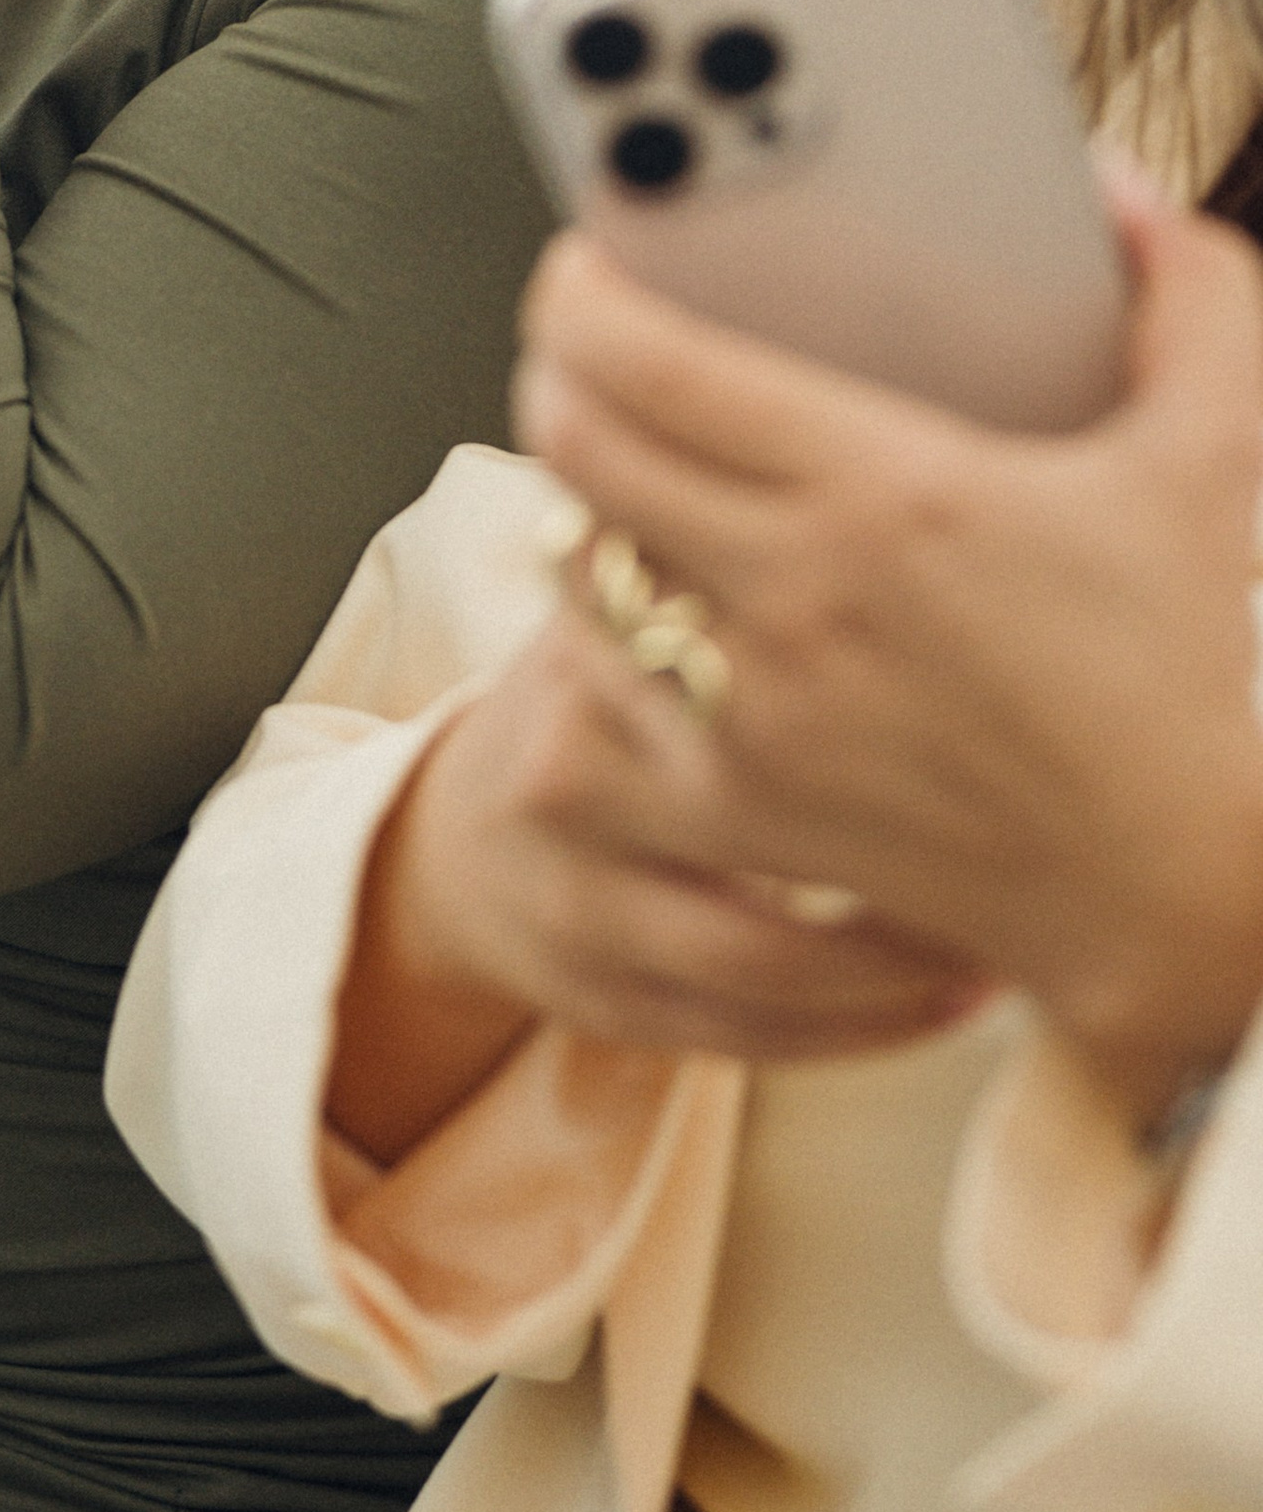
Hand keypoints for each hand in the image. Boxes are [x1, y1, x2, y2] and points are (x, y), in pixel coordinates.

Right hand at [329, 622, 982, 1162]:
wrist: (475, 831)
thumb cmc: (618, 697)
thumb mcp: (646, 598)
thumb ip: (738, 557)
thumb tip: (911, 475)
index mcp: (597, 655)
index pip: (750, 680)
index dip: (892, 711)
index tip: (1005, 714)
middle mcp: (572, 777)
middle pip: (765, 829)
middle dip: (913, 850)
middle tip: (1038, 846)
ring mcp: (577, 900)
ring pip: (766, 962)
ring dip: (903, 967)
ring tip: (1005, 946)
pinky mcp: (600, 999)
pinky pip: (752, 1037)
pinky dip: (864, 1031)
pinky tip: (949, 1004)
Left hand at [511, 176, 1262, 1127]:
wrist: (1189, 897)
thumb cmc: (1194, 670)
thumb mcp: (1219, 456)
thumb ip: (1182, 290)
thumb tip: (1103, 181)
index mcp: (888, 491)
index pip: (650, 361)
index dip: (578, 294)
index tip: (580, 263)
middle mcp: (795, 596)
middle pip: (576, 446)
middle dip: (555, 375)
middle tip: (580, 346)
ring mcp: (753, 712)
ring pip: (573, 568)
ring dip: (578, 508)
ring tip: (619, 470)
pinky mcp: (737, 810)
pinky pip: (596, 698)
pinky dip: (598, 641)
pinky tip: (642, 606)